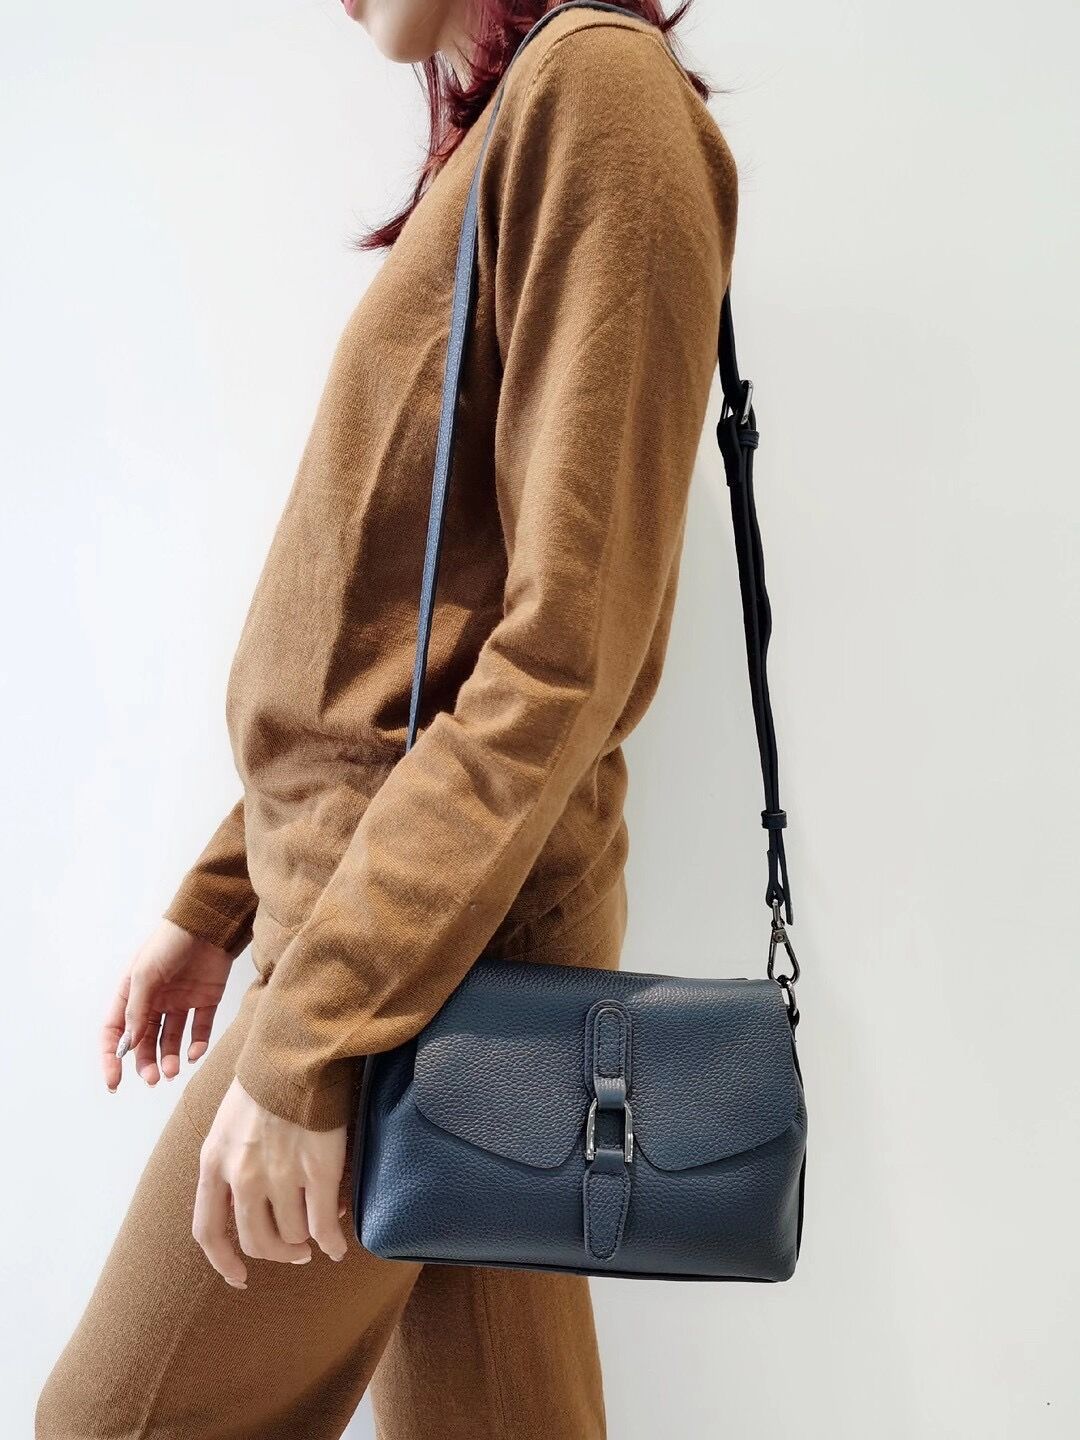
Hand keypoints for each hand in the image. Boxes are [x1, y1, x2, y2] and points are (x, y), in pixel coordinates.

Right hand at [102, 919, 233, 1089]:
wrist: (209, 923)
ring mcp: (181, 1001)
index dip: (111, 1057)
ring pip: (171, 1039)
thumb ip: (137, 1010)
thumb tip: (128, 1046)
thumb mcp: (145, 975)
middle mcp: (155, 1000)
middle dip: (145, 1062)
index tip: (114, 1082)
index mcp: (132, 993)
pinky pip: (200, 1029)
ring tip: (171, 1072)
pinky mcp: (206, 1000)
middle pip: (144, 1040)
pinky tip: (193, 1053)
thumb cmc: (169, 943)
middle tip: (152, 1079)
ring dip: (169, 1058)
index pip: (115, 1031)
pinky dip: (197, 1044)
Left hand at [193, 1077, 348, 1287]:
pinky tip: (336, 1245)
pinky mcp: (317, 1171)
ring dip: (304, 1242)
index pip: (208, 1230)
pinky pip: (322, 1222)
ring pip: (291, 1234)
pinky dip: (330, 1241)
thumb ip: (228, 1161)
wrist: (298, 1050)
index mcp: (213, 1162)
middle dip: (276, 1253)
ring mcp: (279, 1176)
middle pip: (255, 1240)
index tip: (239, 1275)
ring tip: (316, 1237)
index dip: (223, 1260)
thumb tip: (244, 1198)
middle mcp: (241, 1176)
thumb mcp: (227, 1122)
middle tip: (293, 1253)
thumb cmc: (265, 1080)